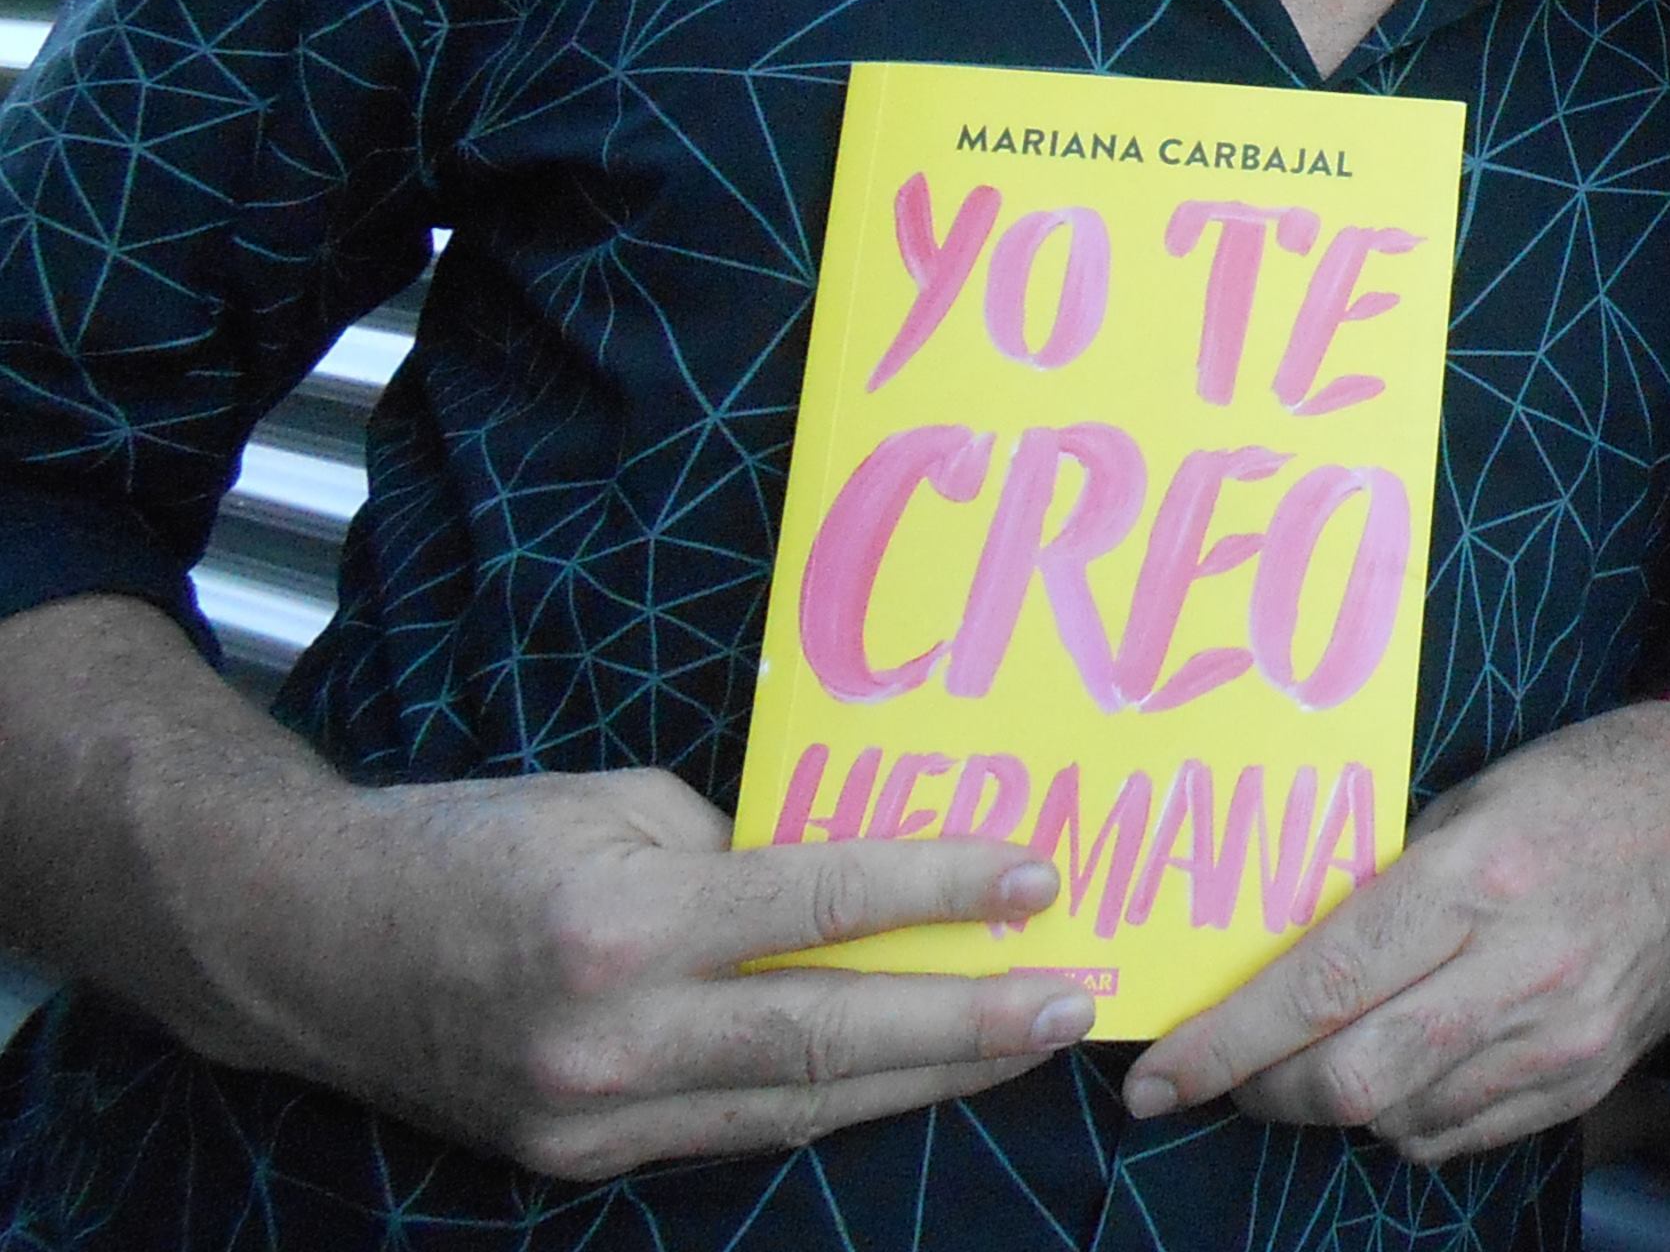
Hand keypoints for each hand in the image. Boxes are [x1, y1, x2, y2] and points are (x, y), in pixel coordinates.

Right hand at [201, 765, 1091, 1179]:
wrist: (309, 945)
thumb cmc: (469, 843)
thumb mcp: (613, 803)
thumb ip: (735, 847)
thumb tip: (851, 878)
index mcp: (620, 922)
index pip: (815, 906)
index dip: (936, 892)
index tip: (1036, 879)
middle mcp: (612, 1035)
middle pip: (826, 1037)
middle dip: (963, 1026)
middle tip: (1069, 1005)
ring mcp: (595, 1114)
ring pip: (795, 1105)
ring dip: (919, 1077)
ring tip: (1021, 1043)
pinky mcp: (580, 1158)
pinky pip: (737, 1132)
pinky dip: (830, 1104)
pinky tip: (908, 1075)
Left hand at [1122, 687, 1669, 1158]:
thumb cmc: (1585, 782)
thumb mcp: (1472, 799)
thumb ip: (1387, 885)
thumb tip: (1286, 961)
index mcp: (1477, 877)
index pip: (1320, 988)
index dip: (1222, 1044)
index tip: (1153, 1077)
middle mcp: (1520, 968)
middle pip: (1350, 1079)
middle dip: (1260, 1092)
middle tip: (1220, 1078)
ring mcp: (1563, 1034)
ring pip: (1401, 1119)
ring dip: (1335, 1106)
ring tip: (1313, 1064)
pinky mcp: (1592, 1074)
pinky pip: (1463, 1135)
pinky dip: (1407, 1120)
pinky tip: (1399, 1077)